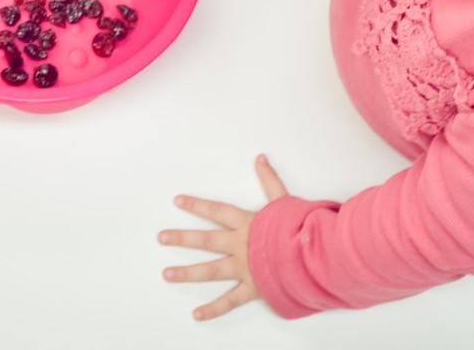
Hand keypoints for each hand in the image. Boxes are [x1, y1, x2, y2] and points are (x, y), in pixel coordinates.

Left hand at [158, 154, 288, 320]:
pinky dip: (214, 309)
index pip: (216, 211)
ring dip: (187, 273)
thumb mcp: (284, 200)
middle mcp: (240, 245)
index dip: (196, 205)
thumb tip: (260, 158)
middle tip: (162, 237)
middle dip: (182, 238)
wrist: (311, 255)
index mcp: (247, 223)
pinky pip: (230, 301)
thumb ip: (270, 180)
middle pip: (206, 240)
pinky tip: (197, 314)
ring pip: (211, 270)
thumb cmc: (298, 228)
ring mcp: (244, 268)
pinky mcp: (253, 288)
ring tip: (166, 274)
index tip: (177, 201)